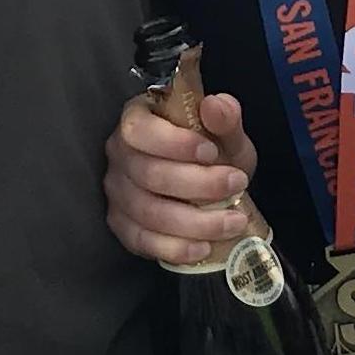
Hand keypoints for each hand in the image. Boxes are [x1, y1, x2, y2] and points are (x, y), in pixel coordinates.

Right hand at [105, 89, 259, 265]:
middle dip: (198, 184)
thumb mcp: (225, 134)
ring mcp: (117, 193)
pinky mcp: (121, 225)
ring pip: (148, 212)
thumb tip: (215, 106)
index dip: (174, 143)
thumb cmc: (212, 154)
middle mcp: (119, 156)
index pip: (140, 130)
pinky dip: (174, 248)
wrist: (210, 188)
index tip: (212, 152)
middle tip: (237, 184)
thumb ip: (224, 118)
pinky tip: (203, 248)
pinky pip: (141, 241)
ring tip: (233, 221)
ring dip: (195, 222)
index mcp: (136, 121)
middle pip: (148, 175)